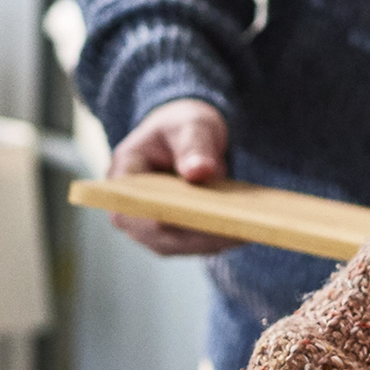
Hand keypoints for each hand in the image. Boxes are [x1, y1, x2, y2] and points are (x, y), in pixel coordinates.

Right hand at [106, 97, 239, 254]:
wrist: (187, 136)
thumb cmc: (184, 125)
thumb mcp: (191, 124)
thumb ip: (194, 145)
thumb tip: (200, 172)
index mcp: (123, 174)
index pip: (131, 207)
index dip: (159, 218)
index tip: (194, 218)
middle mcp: (128, 206)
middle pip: (157, 234)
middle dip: (197, 234)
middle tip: (238, 229)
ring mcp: (147, 225)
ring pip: (177, 245)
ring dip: (210, 241)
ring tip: (246, 231)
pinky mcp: (169, 234)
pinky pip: (191, 244)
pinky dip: (216, 239)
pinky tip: (243, 232)